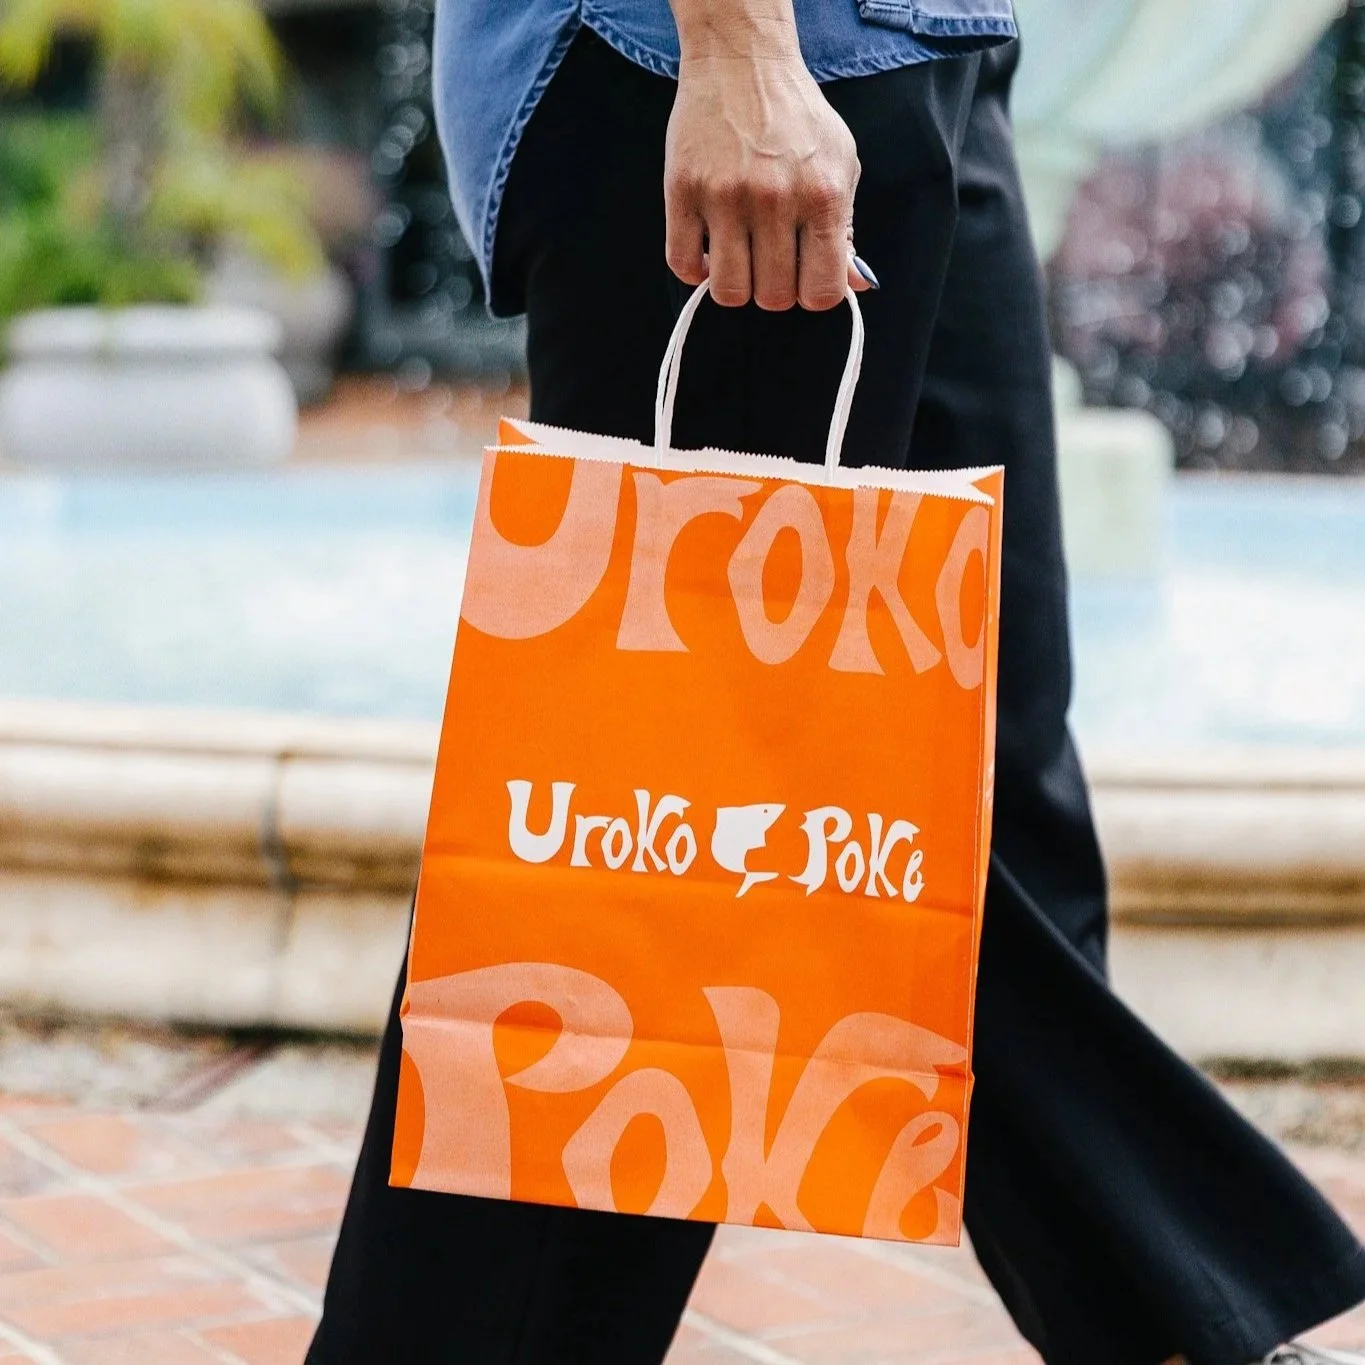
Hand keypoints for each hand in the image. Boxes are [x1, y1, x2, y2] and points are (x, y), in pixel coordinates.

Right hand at [664, 21, 873, 311]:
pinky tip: (708, 250)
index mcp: (821, 196)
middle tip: (770, 261)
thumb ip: (846, 228)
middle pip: (773, 298)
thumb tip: (855, 284)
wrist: (743, 62)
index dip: (812, 295)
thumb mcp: (839, 164)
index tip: (804, 278)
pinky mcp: (683, 190)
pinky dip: (695, 270)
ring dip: (735, 285)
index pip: (821, 292)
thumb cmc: (796, 117)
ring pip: (729, 292)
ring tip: (739, 258)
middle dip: (773, 290)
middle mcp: (774, 199)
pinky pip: (682, 264)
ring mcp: (724, 196)